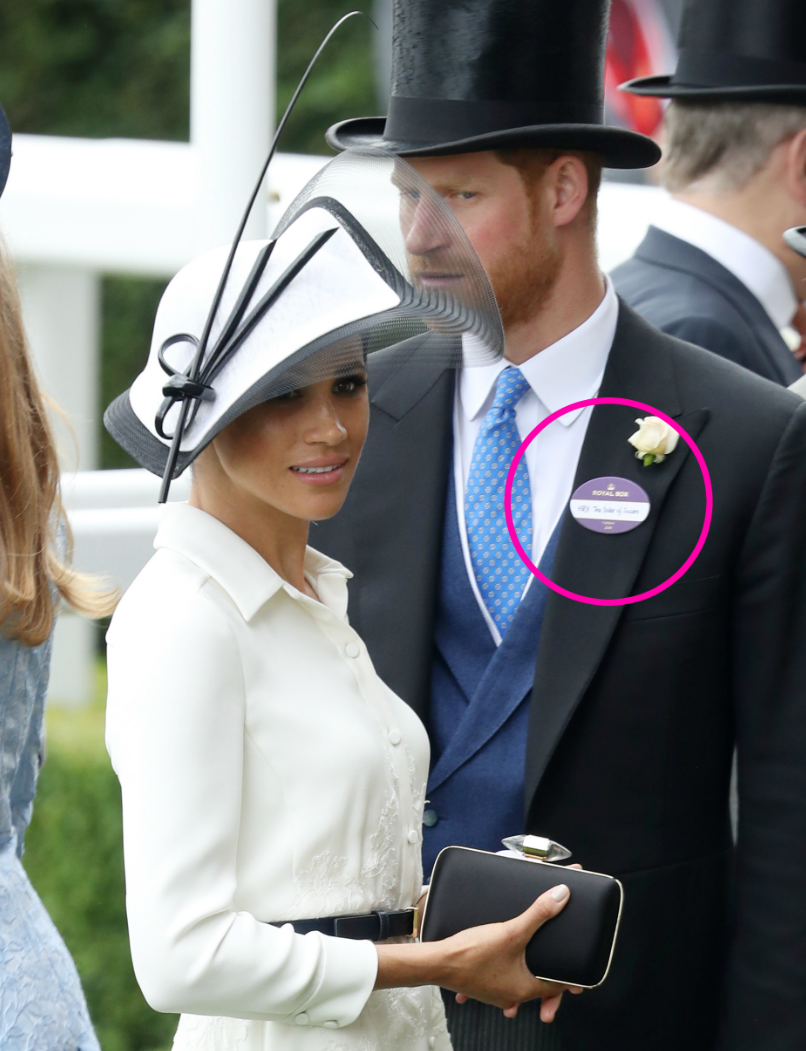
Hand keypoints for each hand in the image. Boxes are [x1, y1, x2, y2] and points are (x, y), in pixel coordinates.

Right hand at [440, 883, 581, 1021]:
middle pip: (540, 985)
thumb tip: (561, 897)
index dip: (570, 974)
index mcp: (524, 989)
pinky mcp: (482, 985)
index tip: (578, 965)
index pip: (558, 986)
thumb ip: (538, 914)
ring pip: (520, 982)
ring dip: (527, 971)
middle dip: (549, 973)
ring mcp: (496, 992)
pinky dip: (506, 969)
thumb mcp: (510, 931)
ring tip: (531, 956)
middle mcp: (512, 996)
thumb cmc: (470, 953)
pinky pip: (501, 979)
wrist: (436, 961)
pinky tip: (501, 957)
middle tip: (557, 961)